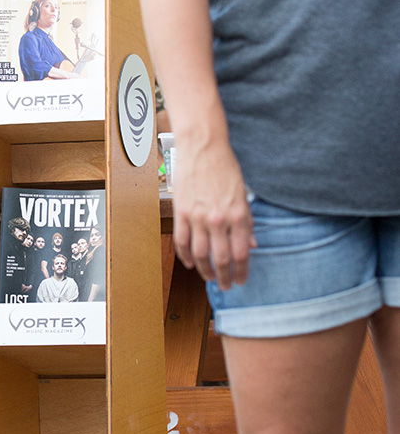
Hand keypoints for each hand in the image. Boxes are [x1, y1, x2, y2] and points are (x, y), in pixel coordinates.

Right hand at [172, 136, 255, 290]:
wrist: (203, 147)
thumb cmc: (225, 168)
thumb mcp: (243, 195)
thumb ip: (246, 221)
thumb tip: (251, 244)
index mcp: (238, 215)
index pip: (241, 254)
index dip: (241, 271)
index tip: (240, 280)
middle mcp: (219, 219)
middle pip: (221, 259)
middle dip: (224, 277)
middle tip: (225, 286)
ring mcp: (198, 217)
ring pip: (200, 254)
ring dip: (205, 270)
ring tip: (208, 277)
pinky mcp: (181, 212)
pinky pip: (182, 241)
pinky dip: (185, 256)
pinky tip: (190, 263)